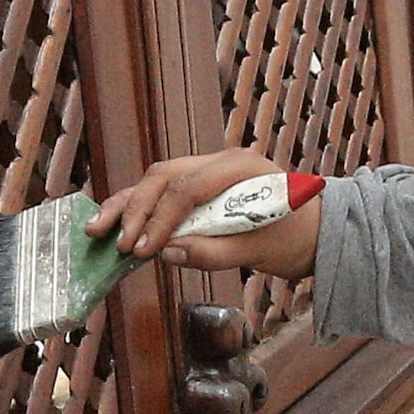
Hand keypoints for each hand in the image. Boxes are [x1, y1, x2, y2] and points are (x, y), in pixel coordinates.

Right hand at [92, 149, 324, 278]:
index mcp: (240, 166)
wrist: (316, 231)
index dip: (160, 220)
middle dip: (135, 209)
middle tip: (116, 241)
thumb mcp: (260, 250)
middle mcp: (219, 160)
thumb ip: (214, 251)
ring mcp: (207, 169)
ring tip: (97, 229)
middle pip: (164, 177)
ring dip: (127, 205)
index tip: (142, 249)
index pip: (187, 187)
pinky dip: (139, 208)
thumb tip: (167, 253)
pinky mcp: (199, 185)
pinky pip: (163, 192)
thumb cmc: (295, 237)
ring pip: (156, 180)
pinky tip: (115, 224)